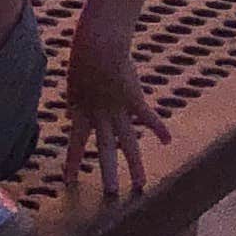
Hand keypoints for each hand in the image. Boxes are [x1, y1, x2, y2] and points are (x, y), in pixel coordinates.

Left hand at [61, 17, 169, 203]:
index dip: (73, 162)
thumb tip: (70, 112)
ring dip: (135, 164)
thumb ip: (74, 101)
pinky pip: (147, 117)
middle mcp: (100, 115)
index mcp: (82, 111)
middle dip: (107, 171)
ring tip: (140, 185)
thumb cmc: (83, 56)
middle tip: (110, 194)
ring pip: (128, 141)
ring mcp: (117, 109)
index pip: (76, 143)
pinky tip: (167, 141)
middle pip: (105, 148)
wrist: (98, 41)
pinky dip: (158, 128)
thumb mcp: (73, 83)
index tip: (68, 181)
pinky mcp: (134, 98)